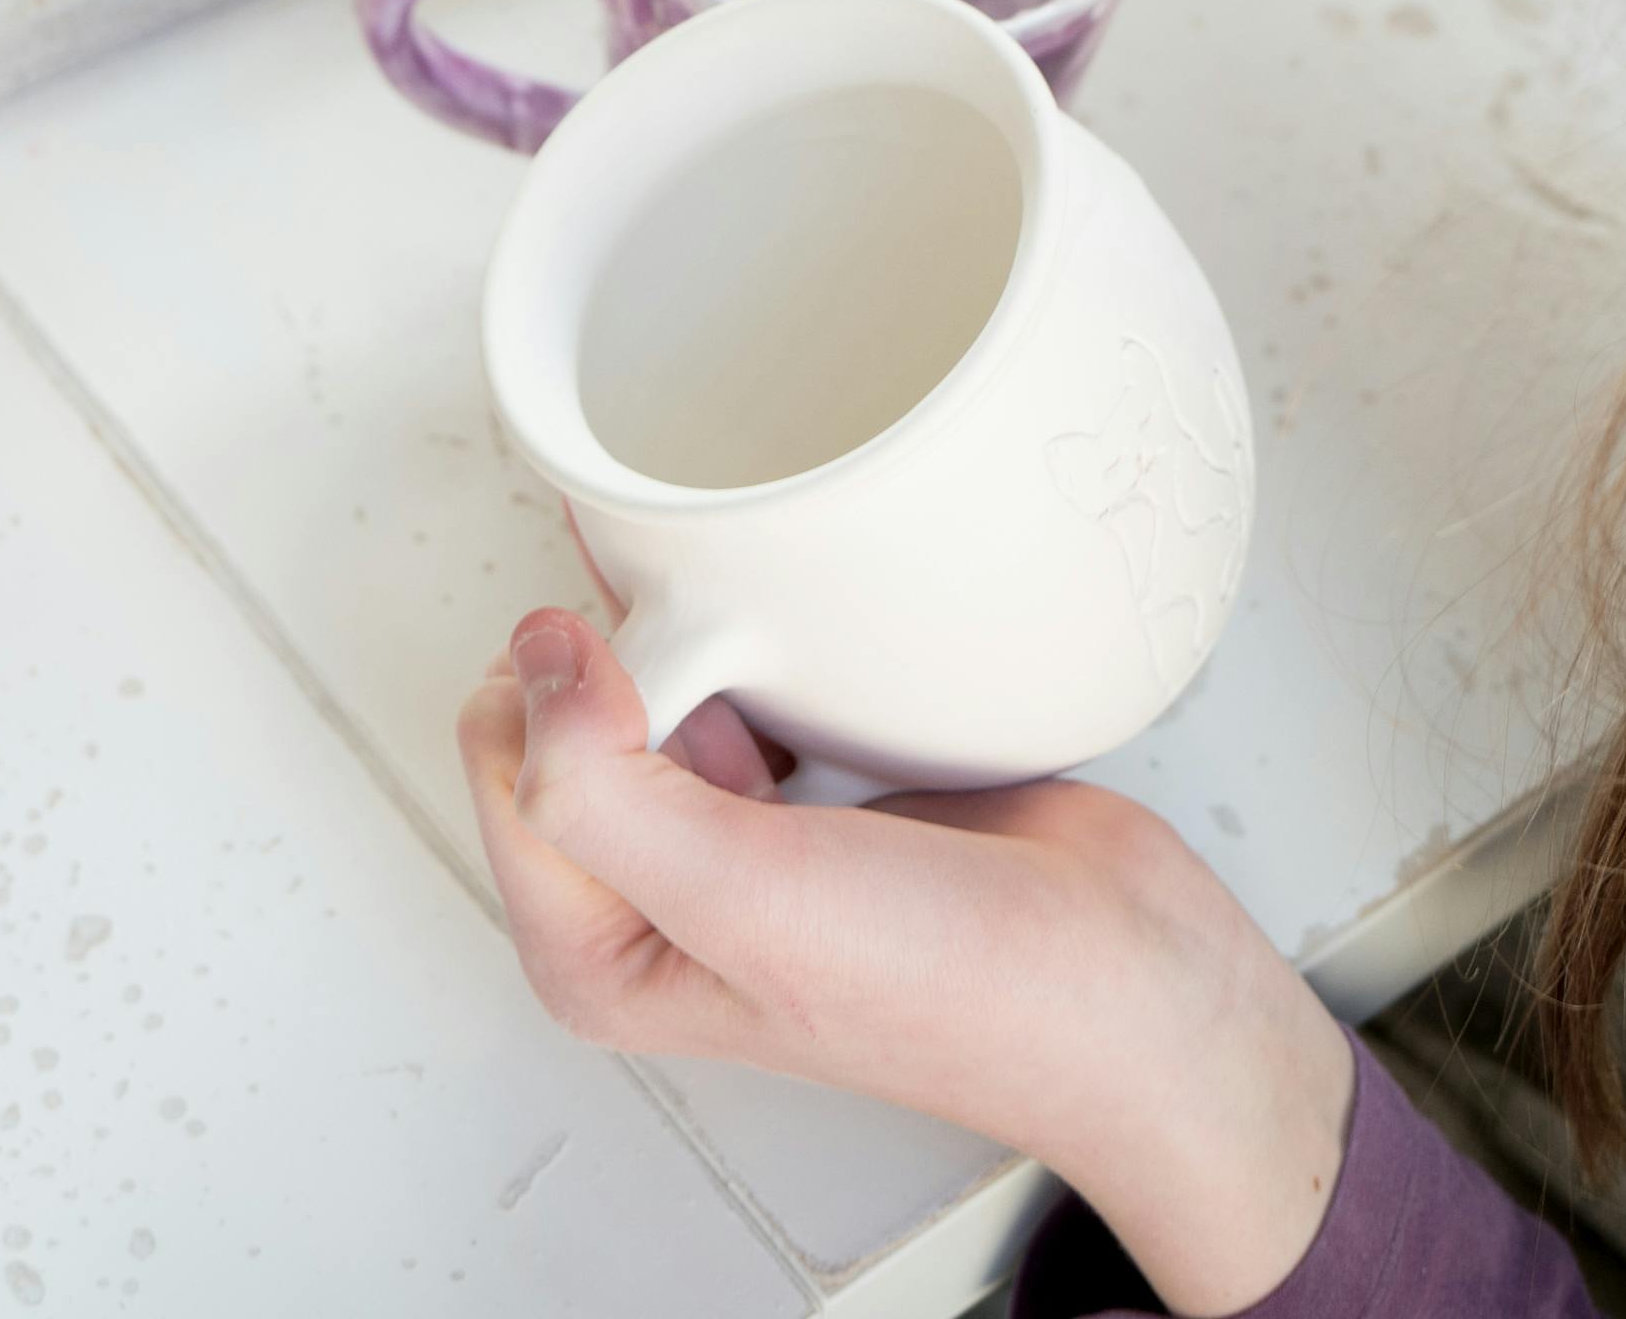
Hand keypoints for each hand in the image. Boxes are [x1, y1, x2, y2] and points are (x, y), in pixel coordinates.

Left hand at [463, 611, 1357, 1315]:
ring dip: (688, 636)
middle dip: (617, 650)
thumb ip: (605, 791)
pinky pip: (731, 674)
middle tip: (718, 636)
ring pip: (638, 680)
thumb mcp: (745, 900)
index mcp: (593, 951)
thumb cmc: (962, 992)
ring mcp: (725, 836)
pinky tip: (807, 645)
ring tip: (763, 632)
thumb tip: (536, 658)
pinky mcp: (803, 787)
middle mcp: (645, 896)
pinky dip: (760, 642)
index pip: (495, 753)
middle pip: (552, 705)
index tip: (665, 662)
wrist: (1129, 985)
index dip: (564, 681)